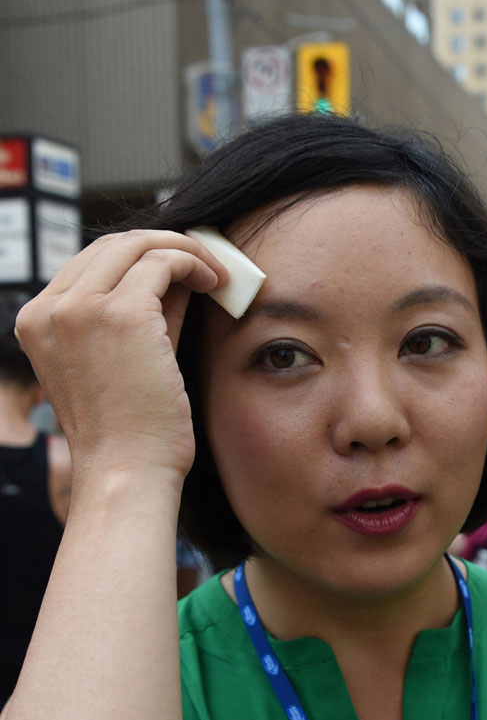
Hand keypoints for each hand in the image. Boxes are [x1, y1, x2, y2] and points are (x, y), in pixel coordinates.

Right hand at [14, 231, 227, 486]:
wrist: (127, 474)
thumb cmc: (130, 431)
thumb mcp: (126, 358)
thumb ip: (142, 313)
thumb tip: (177, 271)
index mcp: (37, 321)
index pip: (89, 264)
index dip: (137, 257)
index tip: (175, 268)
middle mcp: (49, 310)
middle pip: (111, 246)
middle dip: (162, 246)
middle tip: (203, 263)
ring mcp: (80, 309)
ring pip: (138, 246)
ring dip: (184, 251)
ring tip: (215, 273)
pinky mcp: (119, 315)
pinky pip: (163, 263)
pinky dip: (194, 263)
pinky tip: (216, 283)